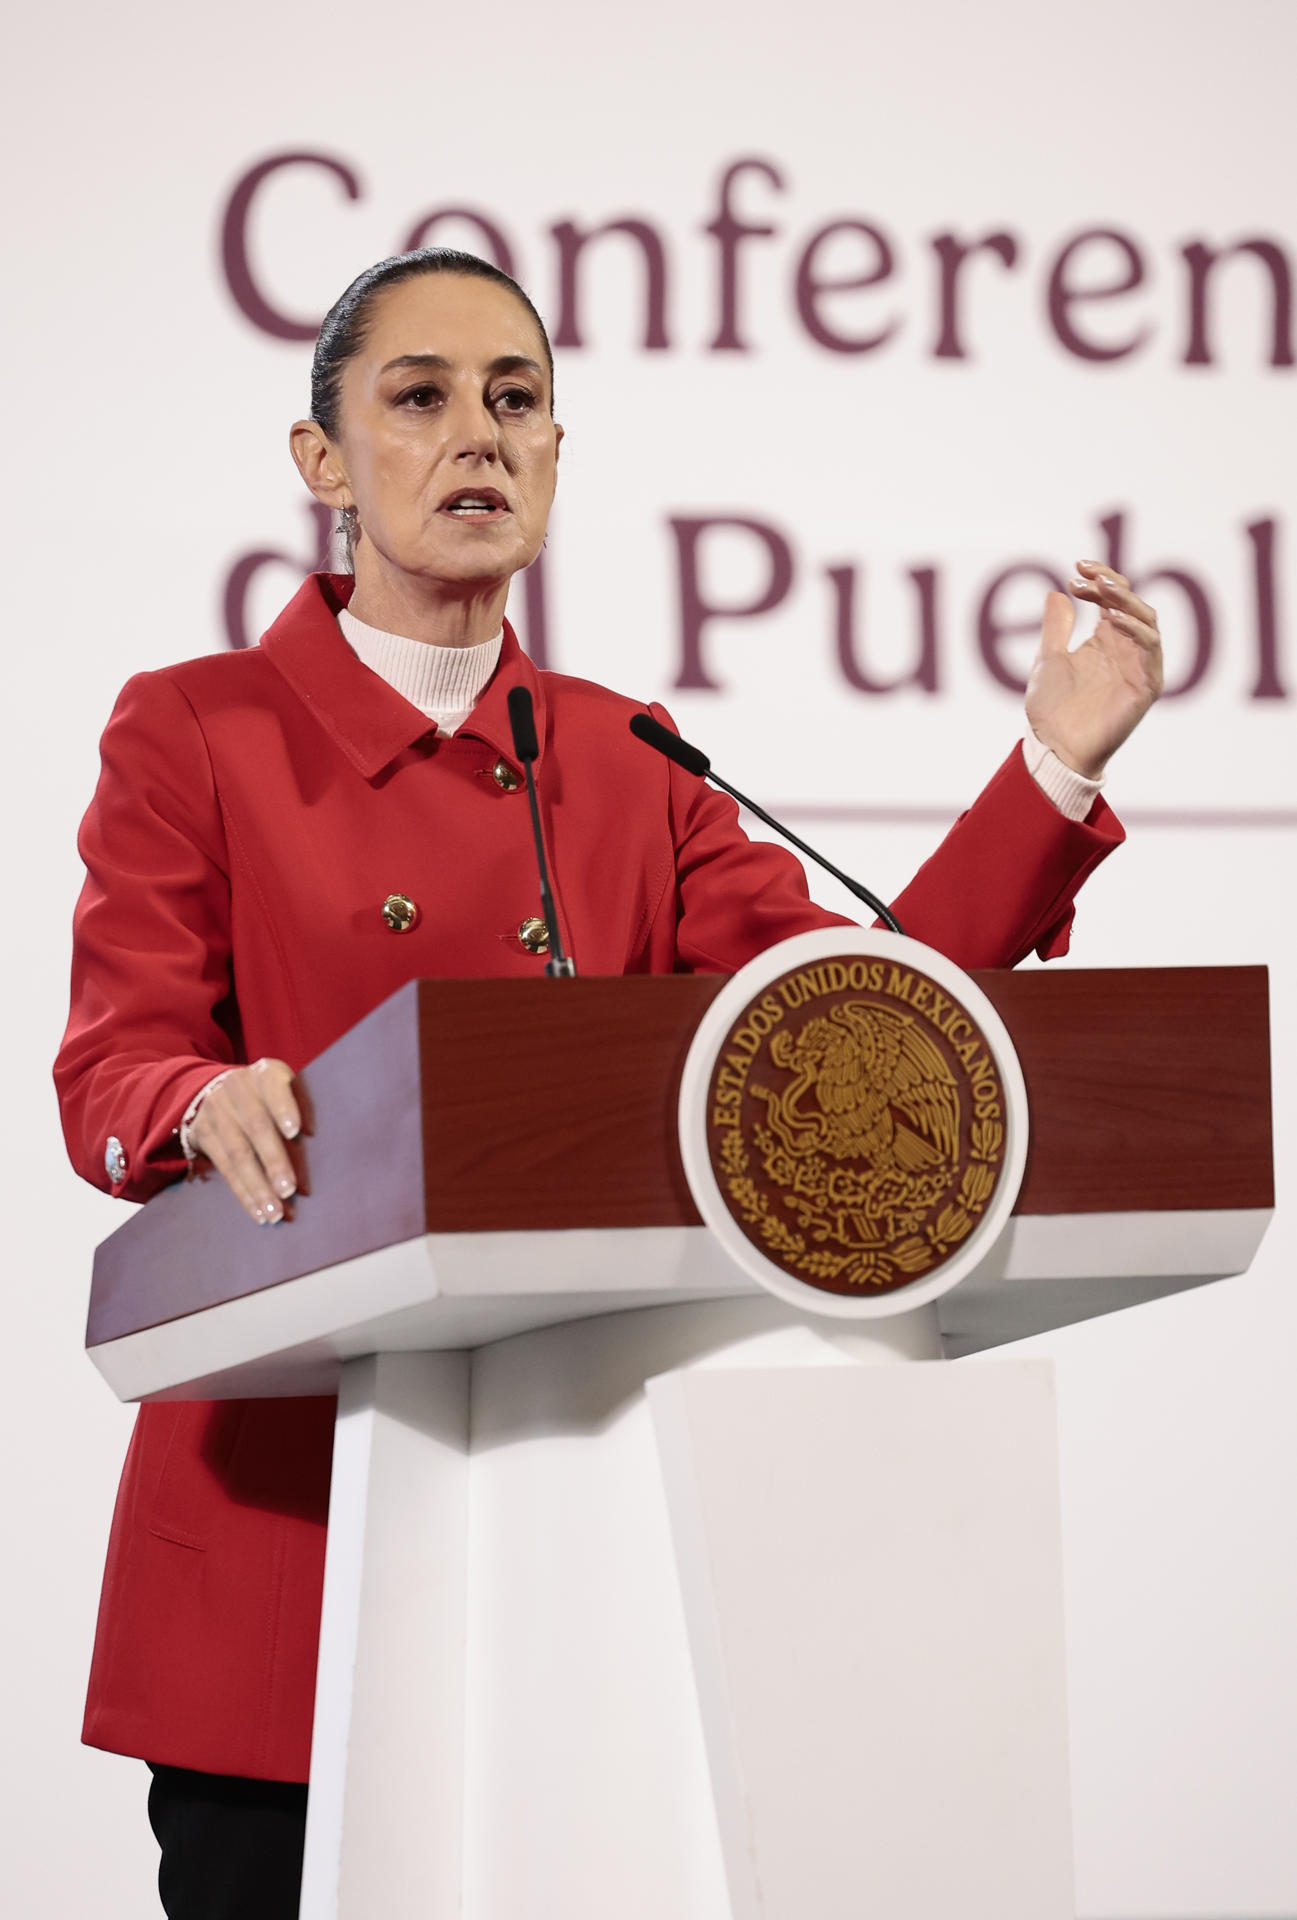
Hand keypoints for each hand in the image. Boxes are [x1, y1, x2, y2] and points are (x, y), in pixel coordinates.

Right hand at [187, 1057, 301, 1224]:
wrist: (215, 1088)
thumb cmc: (268, 1095)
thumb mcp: (283, 1088)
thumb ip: (301, 1106)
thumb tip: (314, 1137)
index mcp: (266, 1073)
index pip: (275, 1087)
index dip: (285, 1108)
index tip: (296, 1132)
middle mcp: (237, 1087)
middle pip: (256, 1126)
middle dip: (274, 1161)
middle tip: (290, 1191)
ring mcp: (216, 1110)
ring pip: (238, 1153)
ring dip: (258, 1187)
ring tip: (275, 1213)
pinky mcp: (202, 1133)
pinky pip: (224, 1168)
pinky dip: (244, 1193)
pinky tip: (258, 1212)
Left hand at [1025, 560, 1162, 779]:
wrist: (1056, 746)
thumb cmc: (1052, 708)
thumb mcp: (1049, 659)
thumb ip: (1057, 627)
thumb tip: (1057, 592)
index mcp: (1105, 639)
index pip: (1112, 598)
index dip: (1099, 579)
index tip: (1076, 568)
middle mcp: (1125, 648)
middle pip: (1131, 603)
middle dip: (1112, 584)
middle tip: (1088, 575)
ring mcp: (1139, 665)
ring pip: (1147, 620)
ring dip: (1126, 600)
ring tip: (1102, 587)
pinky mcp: (1147, 685)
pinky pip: (1151, 649)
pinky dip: (1137, 630)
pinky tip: (1115, 619)